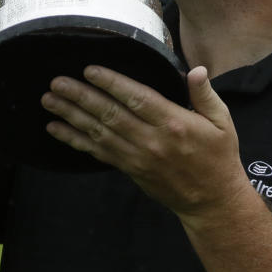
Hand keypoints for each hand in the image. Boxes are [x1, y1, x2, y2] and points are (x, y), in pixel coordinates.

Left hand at [41, 65, 250, 222]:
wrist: (211, 202)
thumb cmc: (218, 156)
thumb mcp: (222, 122)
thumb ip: (205, 94)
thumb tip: (196, 70)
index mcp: (174, 124)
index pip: (137, 99)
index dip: (112, 83)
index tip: (89, 69)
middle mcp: (151, 141)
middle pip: (110, 115)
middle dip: (81, 97)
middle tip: (57, 81)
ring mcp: (137, 157)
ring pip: (98, 133)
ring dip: (71, 115)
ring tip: (49, 100)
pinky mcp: (129, 169)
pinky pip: (97, 152)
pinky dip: (75, 140)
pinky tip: (56, 128)